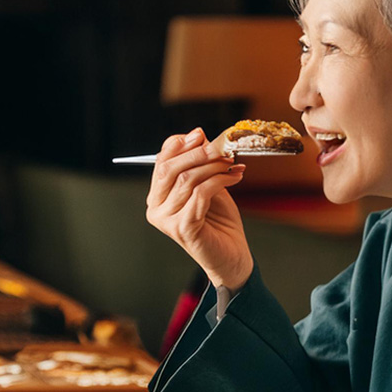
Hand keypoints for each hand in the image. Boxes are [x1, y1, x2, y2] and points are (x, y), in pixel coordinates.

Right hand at [146, 128, 253, 291]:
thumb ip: (199, 165)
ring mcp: (167, 220)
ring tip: (233, 163)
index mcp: (157, 196)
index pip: (161, 161)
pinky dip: (221, 180)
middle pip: (170, 168)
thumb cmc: (219, 222)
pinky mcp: (183, 228)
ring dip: (214, 166)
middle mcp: (156, 209)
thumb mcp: (208, 185)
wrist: (232, 256)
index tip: (201, 134)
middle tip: (222, 147)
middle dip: (198, 153)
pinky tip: (236, 176)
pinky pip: (200, 194)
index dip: (179, 144)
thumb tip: (198, 135)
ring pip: (187, 179)